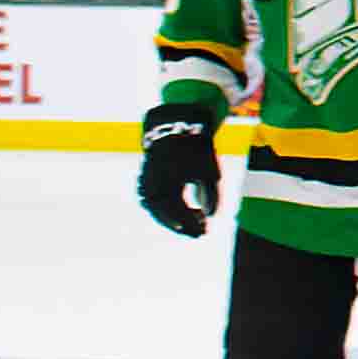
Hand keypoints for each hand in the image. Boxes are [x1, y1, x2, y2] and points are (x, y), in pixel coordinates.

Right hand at [138, 102, 221, 238]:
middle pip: (165, 214)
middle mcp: (153, 183)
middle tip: (201, 232)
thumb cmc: (196, 148)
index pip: (178, 212)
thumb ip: (212, 194)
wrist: (176, 125)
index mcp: (169, 180)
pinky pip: (151, 201)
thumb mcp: (210, 170)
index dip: (191, 224)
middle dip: (183, 225)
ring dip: (174, 219)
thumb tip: (211, 216)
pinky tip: (184, 211)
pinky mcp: (145, 179)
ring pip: (156, 209)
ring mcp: (146, 181)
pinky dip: (165, 209)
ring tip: (196, 219)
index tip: (205, 232)